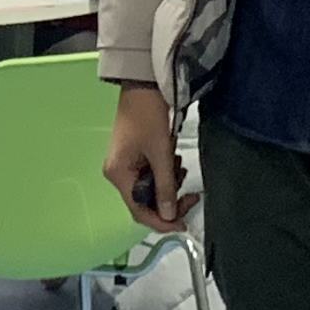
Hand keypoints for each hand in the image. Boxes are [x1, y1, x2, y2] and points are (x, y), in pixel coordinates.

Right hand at [104, 83, 189, 230]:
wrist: (144, 85)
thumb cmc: (149, 116)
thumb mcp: (161, 153)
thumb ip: (165, 186)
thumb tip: (170, 215)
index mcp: (118, 174)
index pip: (138, 210)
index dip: (161, 221)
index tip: (184, 223)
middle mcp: (117, 173)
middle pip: (144, 200)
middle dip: (168, 199)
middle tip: (191, 195)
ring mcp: (125, 164)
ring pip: (150, 188)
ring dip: (168, 184)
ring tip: (180, 168)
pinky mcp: (133, 156)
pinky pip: (150, 174)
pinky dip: (165, 172)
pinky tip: (174, 160)